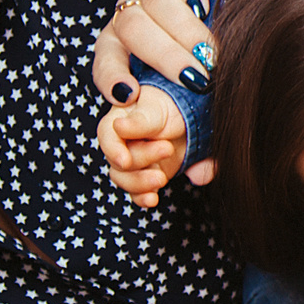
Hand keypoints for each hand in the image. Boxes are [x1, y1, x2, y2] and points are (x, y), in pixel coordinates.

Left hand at [90, 0, 218, 194]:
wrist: (236, 10)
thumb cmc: (209, 71)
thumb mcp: (198, 105)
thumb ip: (199, 136)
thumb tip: (199, 175)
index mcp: (122, 49)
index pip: (103, 59)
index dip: (110, 75)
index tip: (128, 96)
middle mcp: (129, 13)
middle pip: (130, 26)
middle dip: (163, 56)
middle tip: (199, 79)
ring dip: (180, 29)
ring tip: (210, 53)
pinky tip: (206, 5)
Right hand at [95, 87, 189, 207]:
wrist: (196, 116)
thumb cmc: (172, 104)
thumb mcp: (158, 108)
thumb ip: (141, 119)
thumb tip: (119, 127)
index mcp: (120, 117)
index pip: (107, 133)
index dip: (113, 148)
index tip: (125, 157)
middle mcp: (122, 141)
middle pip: (117, 158)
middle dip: (141, 157)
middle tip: (167, 148)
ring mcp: (133, 160)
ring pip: (124, 178)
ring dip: (140, 181)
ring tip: (161, 178)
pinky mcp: (145, 175)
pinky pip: (137, 192)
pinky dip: (143, 197)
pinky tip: (153, 199)